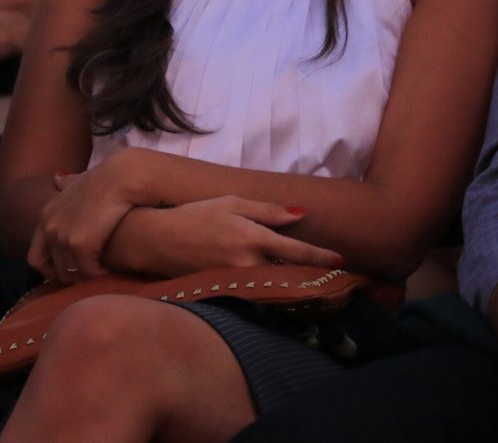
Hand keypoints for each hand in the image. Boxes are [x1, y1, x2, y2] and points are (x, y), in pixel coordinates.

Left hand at [26, 152, 152, 283]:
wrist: (123, 175)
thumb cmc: (107, 178)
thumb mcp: (80, 181)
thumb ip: (67, 183)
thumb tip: (57, 178)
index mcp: (46, 216)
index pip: (35, 259)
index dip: (52, 271)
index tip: (73, 272)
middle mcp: (50, 227)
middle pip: (55, 272)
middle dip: (74, 279)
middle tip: (93, 279)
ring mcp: (63, 236)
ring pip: (72, 276)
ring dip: (88, 280)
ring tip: (104, 278)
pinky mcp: (80, 244)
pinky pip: (87, 273)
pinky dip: (100, 277)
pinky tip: (113, 272)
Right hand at [112, 197, 342, 277]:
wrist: (155, 240)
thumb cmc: (194, 215)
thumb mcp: (230, 202)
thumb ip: (267, 210)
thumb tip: (301, 215)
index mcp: (250, 236)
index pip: (294, 249)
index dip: (319, 255)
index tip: (340, 259)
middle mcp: (246, 262)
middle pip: (289, 274)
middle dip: (314, 277)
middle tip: (342, 282)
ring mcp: (235, 280)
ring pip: (275, 287)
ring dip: (297, 288)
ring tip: (318, 289)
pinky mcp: (225, 292)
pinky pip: (256, 294)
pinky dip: (273, 295)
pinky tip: (284, 296)